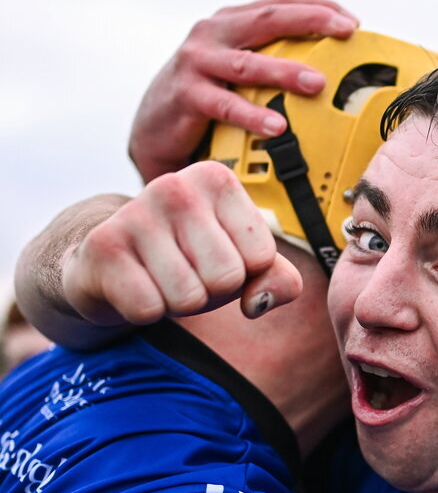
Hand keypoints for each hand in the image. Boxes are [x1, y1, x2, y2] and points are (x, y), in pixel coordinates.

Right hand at [63, 161, 301, 325]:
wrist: (109, 262)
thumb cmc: (187, 260)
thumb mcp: (243, 264)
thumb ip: (277, 279)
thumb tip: (258, 302)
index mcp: (217, 180)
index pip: (261, 257)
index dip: (243, 273)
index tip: (216, 258)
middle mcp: (175, 186)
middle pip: (227, 278)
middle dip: (211, 292)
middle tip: (186, 273)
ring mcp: (136, 212)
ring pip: (189, 298)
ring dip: (178, 304)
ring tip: (160, 279)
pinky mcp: (104, 246)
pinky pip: (149, 309)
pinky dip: (145, 312)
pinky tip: (134, 285)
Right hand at [129, 0, 358, 181]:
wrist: (153, 129)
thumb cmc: (206, 101)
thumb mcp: (238, 74)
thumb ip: (271, 64)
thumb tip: (328, 76)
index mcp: (231, 23)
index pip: (279, 5)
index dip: (317, 8)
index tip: (352, 21)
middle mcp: (213, 34)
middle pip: (267, 19)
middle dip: (310, 22)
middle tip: (344, 32)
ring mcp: (198, 62)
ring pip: (248, 63)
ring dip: (285, 72)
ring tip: (317, 84)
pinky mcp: (187, 95)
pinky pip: (226, 106)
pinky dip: (253, 116)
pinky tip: (277, 126)